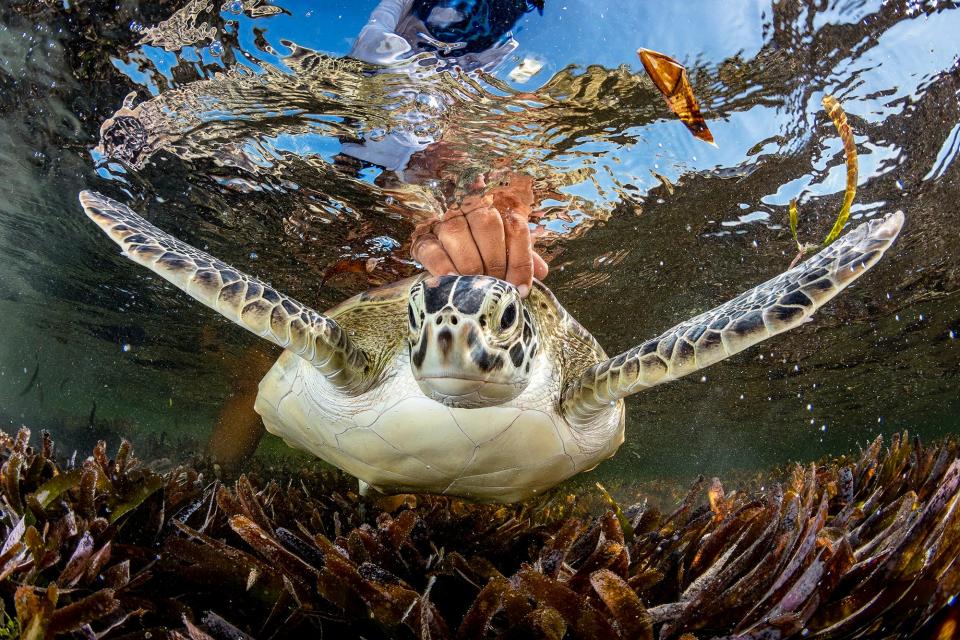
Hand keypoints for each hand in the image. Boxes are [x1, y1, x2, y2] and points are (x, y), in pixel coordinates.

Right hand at [411, 191, 547, 296]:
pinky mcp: (421, 238)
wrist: (438, 236)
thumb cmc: (480, 246)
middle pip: (486, 224)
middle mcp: (467, 206)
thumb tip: (542, 271)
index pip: (514, 226)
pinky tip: (455, 282)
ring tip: (479, 287)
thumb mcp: (503, 245)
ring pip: (457, 234)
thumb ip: (521, 254)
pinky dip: (444, 268)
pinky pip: (432, 251)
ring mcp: (441, 220)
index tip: (522, 288)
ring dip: (472, 266)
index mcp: (493, 205)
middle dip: (497, 261)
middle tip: (500, 286)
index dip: (521, 260)